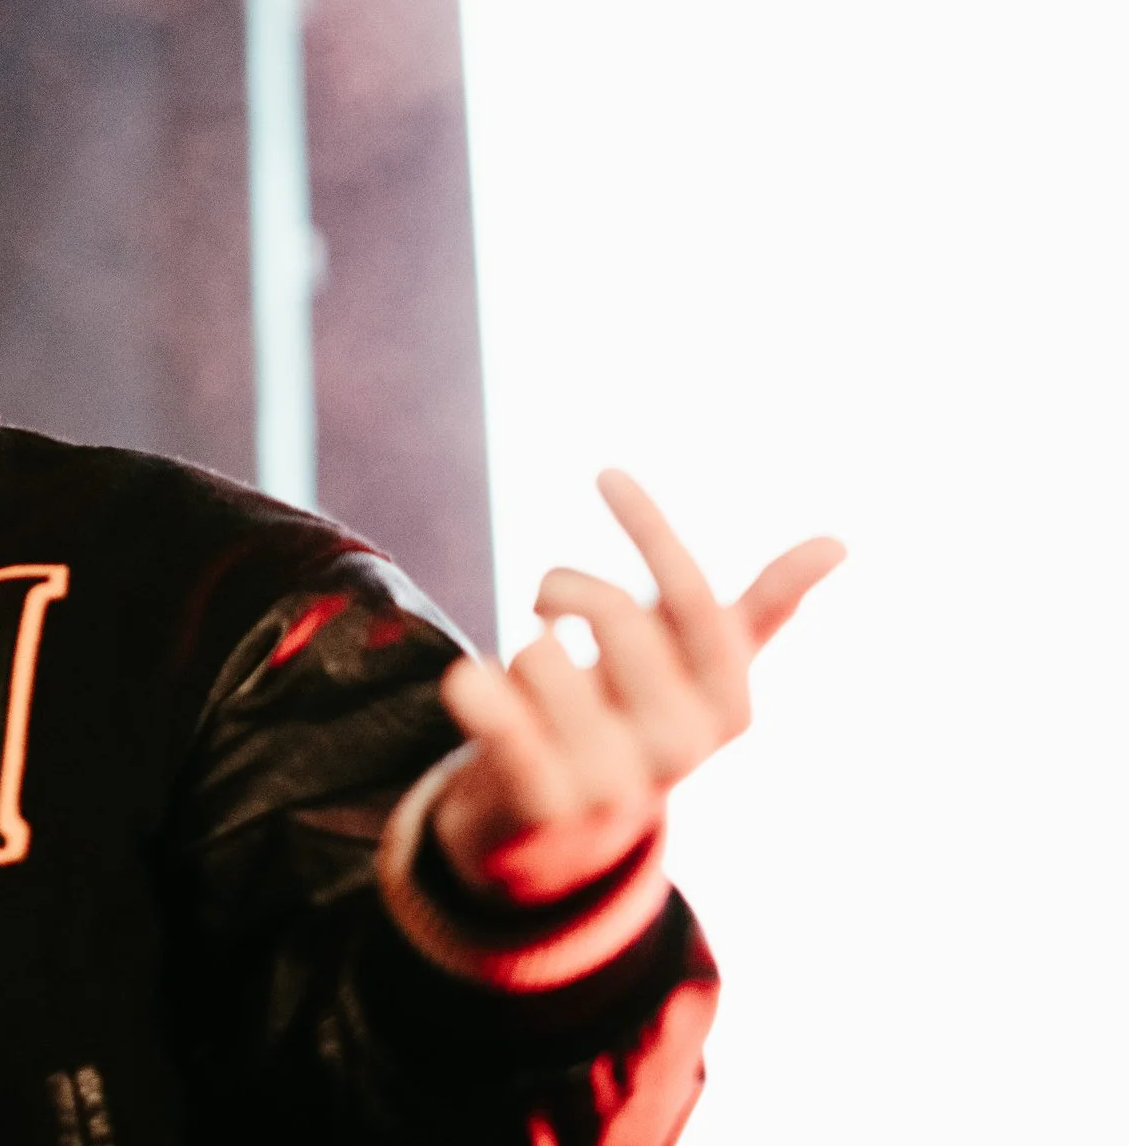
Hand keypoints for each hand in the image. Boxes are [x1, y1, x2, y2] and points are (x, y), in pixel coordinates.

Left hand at [429, 470, 844, 905]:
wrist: (560, 837)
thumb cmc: (633, 721)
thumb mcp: (700, 670)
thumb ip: (763, 609)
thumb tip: (839, 543)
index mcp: (729, 705)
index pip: (694, 600)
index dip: (652, 530)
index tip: (607, 473)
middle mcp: (682, 748)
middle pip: (610, 612)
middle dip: (562, 588)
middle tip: (546, 608)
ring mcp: (613, 781)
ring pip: (536, 650)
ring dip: (517, 652)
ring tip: (529, 688)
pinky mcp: (541, 802)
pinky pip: (487, 702)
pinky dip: (471, 684)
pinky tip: (475, 689)